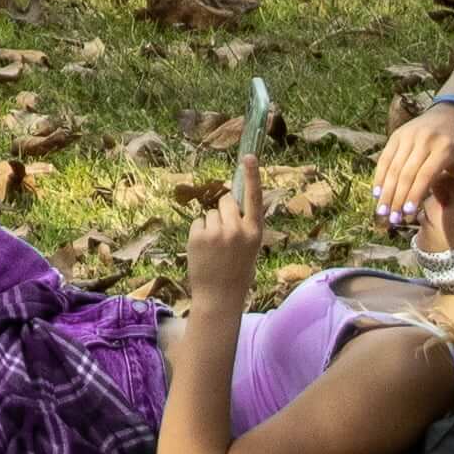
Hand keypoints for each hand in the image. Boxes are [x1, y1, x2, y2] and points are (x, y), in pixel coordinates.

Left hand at [186, 188, 266, 312]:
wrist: (219, 297)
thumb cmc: (237, 272)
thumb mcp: (250, 248)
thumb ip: (243, 226)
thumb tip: (228, 203)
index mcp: (255, 233)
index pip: (254, 198)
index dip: (252, 176)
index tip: (248, 156)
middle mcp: (237, 229)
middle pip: (226, 201)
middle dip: (224, 210)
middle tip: (224, 233)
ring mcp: (216, 232)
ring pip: (210, 213)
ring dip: (211, 224)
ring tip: (215, 247)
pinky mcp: (198, 236)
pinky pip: (198, 222)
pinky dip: (199, 232)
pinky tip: (203, 249)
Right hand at [372, 102, 453, 224]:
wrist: (449, 113)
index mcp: (444, 148)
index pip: (425, 175)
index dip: (415, 194)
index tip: (408, 214)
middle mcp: (424, 140)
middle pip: (406, 174)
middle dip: (397, 198)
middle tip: (392, 220)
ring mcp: (408, 136)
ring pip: (392, 168)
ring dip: (386, 191)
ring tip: (382, 212)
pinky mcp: (397, 135)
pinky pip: (385, 159)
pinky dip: (380, 177)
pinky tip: (376, 193)